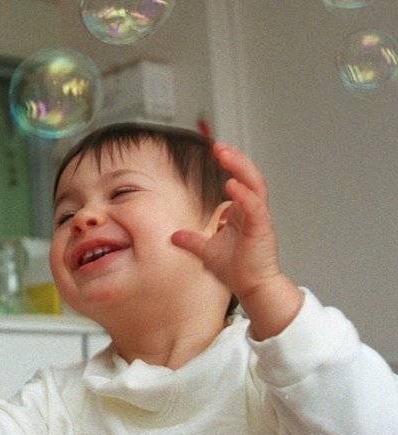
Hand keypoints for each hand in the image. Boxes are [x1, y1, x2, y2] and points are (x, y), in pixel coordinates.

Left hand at [171, 142, 301, 337]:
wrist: (252, 287)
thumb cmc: (237, 269)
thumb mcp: (207, 250)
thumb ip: (192, 240)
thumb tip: (174, 235)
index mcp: (241, 211)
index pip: (239, 179)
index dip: (230, 163)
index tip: (216, 150)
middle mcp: (252, 211)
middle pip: (248, 176)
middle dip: (235, 159)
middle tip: (219, 146)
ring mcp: (259, 218)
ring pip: (255, 185)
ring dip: (241, 168)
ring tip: (226, 156)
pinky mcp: (262, 229)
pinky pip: (255, 207)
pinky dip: (244, 194)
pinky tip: (232, 184)